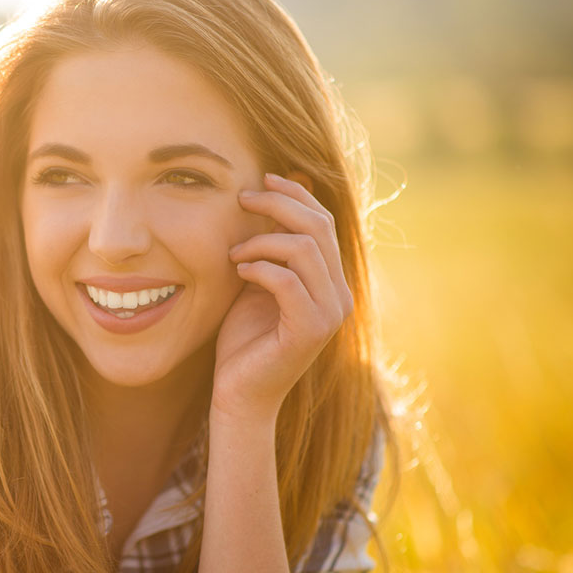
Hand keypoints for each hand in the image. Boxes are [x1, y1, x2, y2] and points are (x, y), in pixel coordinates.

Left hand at [212, 172, 354, 424]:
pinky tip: (238, 271)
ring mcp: (329, 314)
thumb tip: (266, 198)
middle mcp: (338, 295)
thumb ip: (266, 249)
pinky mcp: (309, 331)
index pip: (324, 222)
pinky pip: (287, 281)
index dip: (296, 194)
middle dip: (278, 204)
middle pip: (318, 227)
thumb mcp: (255, 283)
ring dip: (262, 240)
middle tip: (241, 198)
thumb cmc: (243, 340)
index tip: (262, 178)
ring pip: (304, 250)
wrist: (239, 394)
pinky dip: (259, 268)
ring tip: (233, 253)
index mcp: (330, 281)